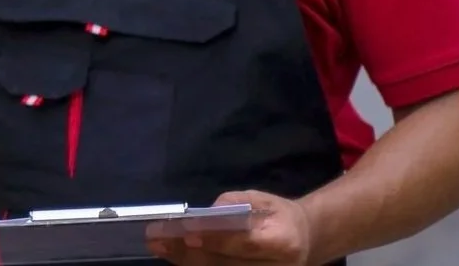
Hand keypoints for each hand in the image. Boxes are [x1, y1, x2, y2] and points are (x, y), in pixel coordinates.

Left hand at [146, 191, 313, 265]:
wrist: (301, 239)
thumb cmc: (276, 215)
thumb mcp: (260, 199)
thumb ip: (234, 203)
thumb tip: (208, 213)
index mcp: (282, 241)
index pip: (245, 242)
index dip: (216, 239)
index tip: (188, 232)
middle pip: (226, 263)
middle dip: (188, 251)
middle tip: (157, 238)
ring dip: (185, 259)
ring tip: (159, 246)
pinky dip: (194, 264)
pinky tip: (174, 254)